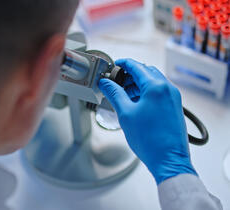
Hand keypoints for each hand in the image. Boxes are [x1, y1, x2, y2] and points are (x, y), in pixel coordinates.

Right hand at [98, 59, 196, 183]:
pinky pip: (159, 92)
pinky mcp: (175, 107)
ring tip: (125, 94)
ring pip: (153, 82)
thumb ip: (114, 94)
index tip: (115, 64)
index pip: (137, 66)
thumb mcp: (126, 114)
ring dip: (139, 84)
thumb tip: (105, 83)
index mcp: (156, 87)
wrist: (169, 160)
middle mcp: (167, 89)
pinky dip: (147, 92)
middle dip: (130, 74)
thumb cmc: (149, 140)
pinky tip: (137, 102)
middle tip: (117, 82)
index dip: (123, 63)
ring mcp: (173, 98)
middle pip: (146, 72)